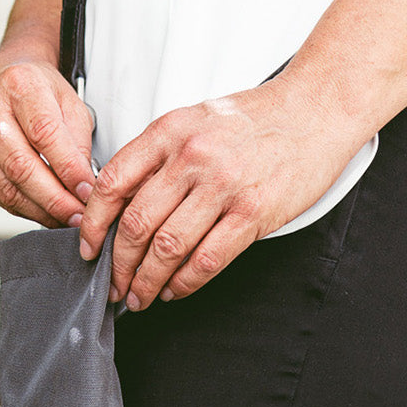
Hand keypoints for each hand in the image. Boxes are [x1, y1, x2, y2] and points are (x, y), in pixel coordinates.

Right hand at [0, 58, 95, 228]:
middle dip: (54, 199)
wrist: (5, 81)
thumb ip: (78, 143)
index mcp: (20, 85)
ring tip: (64, 219)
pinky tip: (44, 213)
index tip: (87, 191)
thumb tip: (83, 186)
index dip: (67, 169)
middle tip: (77, 216)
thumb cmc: (40, 92)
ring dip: (40, 210)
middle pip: (21, 166)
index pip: (44, 134)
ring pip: (7, 187)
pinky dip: (25, 209)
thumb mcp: (70, 103)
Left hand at [78, 77, 365, 307]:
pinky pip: (206, 260)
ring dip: (147, 281)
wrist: (316, 109)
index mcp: (170, 131)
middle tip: (113, 286)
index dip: (94, 225)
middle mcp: (192, 156)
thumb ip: (157, 157)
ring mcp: (223, 185)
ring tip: (139, 296)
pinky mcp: (253, 212)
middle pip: (136, 224)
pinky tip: (173, 290)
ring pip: (167, 248)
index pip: (112, 183)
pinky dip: (183, 283)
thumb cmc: (252, 122)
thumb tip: (116, 206)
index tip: (89, 251)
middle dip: (118, 265)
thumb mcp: (194, 121)